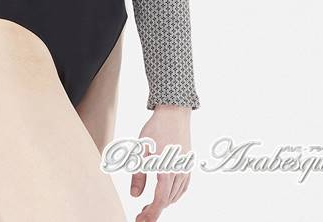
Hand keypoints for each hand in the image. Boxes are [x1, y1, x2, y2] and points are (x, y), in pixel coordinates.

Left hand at [130, 105, 192, 220]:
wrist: (174, 113)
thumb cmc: (155, 129)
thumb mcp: (140, 149)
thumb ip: (138, 174)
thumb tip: (134, 196)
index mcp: (166, 169)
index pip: (160, 200)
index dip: (151, 213)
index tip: (141, 221)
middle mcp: (179, 171)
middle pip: (168, 200)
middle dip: (154, 211)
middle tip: (140, 216)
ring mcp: (185, 168)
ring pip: (176, 195)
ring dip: (163, 203)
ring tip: (148, 206)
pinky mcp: (188, 165)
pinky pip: (182, 187)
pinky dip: (173, 196)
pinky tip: (165, 196)